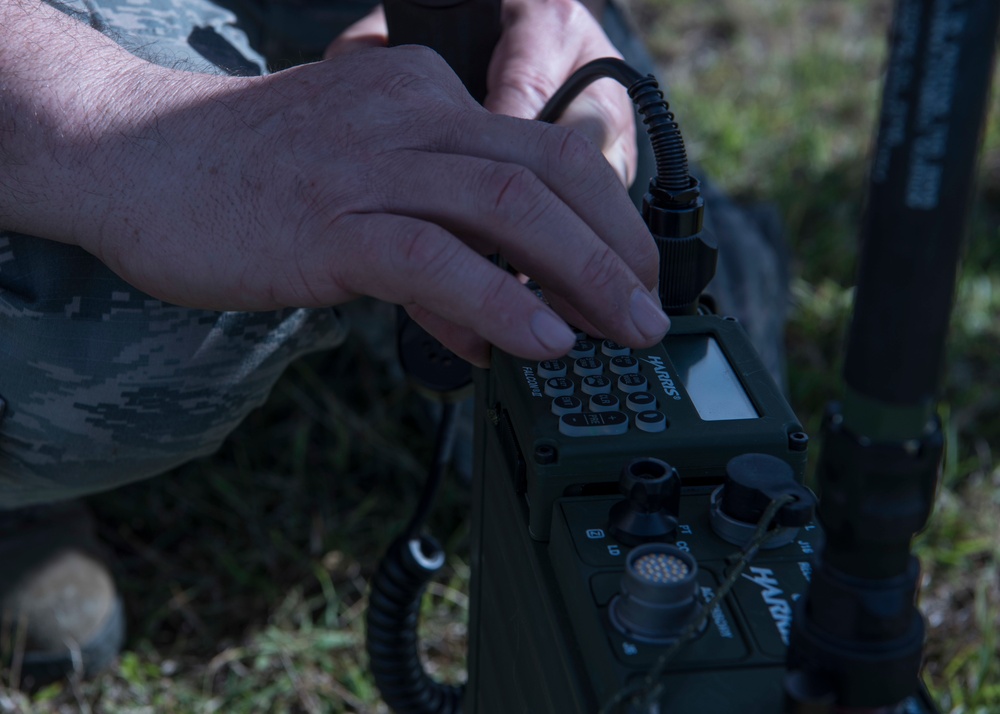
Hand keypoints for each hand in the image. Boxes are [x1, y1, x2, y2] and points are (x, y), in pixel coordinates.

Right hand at [4, 1, 666, 366]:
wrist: (133, 162)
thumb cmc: (245, 181)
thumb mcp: (358, 180)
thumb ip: (430, 235)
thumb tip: (492, 315)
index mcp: (423, 96)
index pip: (542, 146)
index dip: (605, 213)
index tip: (631, 271)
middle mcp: (409, 116)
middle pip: (550, 170)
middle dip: (618, 246)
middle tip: (652, 310)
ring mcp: (368, 165)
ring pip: (510, 208)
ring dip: (586, 276)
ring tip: (628, 333)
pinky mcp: (328, 222)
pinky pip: (434, 258)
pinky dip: (500, 301)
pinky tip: (540, 342)